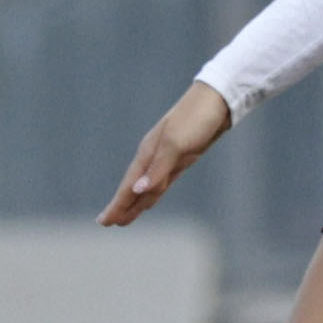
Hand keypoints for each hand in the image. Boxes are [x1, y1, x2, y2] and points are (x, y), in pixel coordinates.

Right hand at [102, 83, 232, 227]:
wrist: (219, 100)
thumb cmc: (196, 119)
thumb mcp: (176, 144)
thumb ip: (157, 169)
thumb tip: (137, 190)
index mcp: (148, 153)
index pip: (129, 185)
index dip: (117, 204)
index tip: (103, 222)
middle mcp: (154, 157)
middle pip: (134, 188)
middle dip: (121, 205)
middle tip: (106, 223)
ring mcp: (168, 158)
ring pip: (148, 187)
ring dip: (136, 202)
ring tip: (124, 218)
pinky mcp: (183, 158)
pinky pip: (162, 182)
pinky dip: (153, 193)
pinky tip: (149, 199)